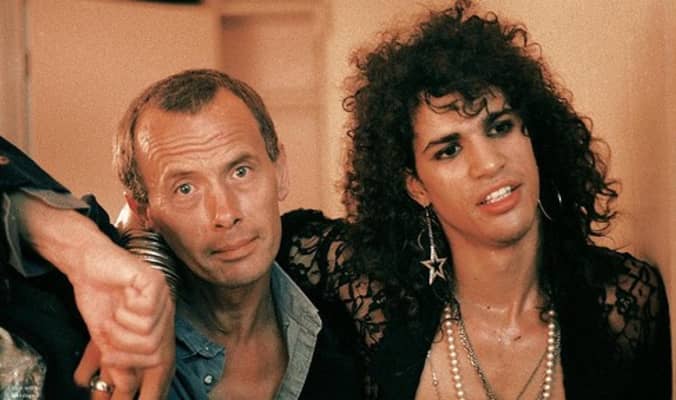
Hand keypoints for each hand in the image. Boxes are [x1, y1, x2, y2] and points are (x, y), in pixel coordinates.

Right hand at [13, 194, 174, 397]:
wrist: (86, 264)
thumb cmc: (99, 297)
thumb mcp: (107, 339)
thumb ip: (118, 363)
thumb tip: (125, 390)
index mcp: (158, 326)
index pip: (164, 361)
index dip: (152, 384)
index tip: (130, 393)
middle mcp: (166, 311)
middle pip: (154, 353)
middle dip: (124, 353)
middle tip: (107, 341)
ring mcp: (164, 295)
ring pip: (149, 334)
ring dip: (121, 331)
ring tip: (111, 319)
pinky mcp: (155, 281)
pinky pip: (145, 312)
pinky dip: (125, 313)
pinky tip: (120, 302)